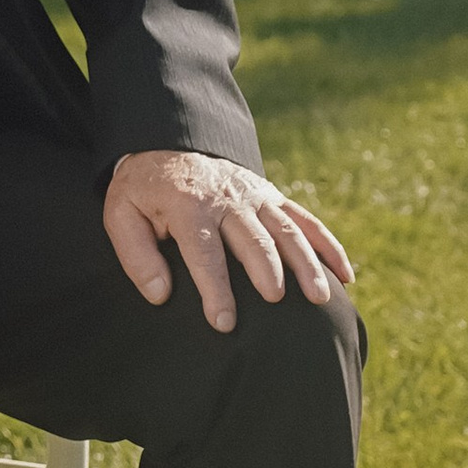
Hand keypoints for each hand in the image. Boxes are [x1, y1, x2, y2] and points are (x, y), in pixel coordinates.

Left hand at [102, 148, 351, 332]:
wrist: (168, 144)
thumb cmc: (144, 191)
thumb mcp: (121, 214)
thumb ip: (137, 255)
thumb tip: (160, 295)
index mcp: (188, 205)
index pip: (204, 251)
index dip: (215, 288)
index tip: (223, 323)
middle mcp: (227, 199)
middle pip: (253, 238)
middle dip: (266, 270)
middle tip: (276, 301)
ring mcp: (255, 196)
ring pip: (287, 230)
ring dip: (306, 263)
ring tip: (320, 297)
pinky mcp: (272, 197)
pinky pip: (306, 221)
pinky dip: (328, 246)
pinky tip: (345, 275)